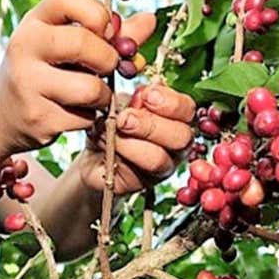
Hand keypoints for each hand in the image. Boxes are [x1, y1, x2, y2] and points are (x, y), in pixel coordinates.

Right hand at [0, 0, 118, 154]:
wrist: (1, 113)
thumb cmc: (46, 70)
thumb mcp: (68, 43)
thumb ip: (110, 32)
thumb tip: (150, 20)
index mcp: (35, 20)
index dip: (98, 14)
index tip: (106, 31)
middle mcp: (25, 47)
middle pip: (84, 44)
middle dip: (108, 58)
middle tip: (107, 67)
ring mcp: (28, 84)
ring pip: (91, 88)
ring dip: (104, 95)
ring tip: (94, 94)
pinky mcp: (38, 118)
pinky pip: (85, 118)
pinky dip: (90, 117)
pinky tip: (76, 112)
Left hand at [79, 81, 196, 194]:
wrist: (91, 150)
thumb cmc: (112, 122)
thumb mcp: (122, 103)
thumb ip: (135, 99)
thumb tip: (144, 94)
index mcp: (177, 119)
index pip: (187, 109)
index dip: (170, 102)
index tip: (147, 95)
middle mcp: (176, 145)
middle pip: (180, 137)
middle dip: (151, 125)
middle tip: (125, 119)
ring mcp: (163, 168)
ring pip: (158, 159)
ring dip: (130, 143)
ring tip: (109, 132)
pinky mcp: (142, 184)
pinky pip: (135, 175)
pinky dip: (117, 157)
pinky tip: (105, 145)